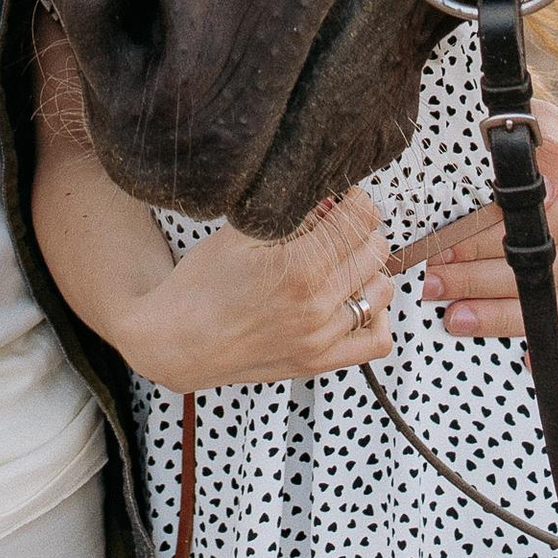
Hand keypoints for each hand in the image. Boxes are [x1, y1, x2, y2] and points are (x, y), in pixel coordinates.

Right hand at [120, 188, 394, 395]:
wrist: (176, 342)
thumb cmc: (201, 284)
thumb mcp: (241, 233)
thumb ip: (291, 212)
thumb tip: (330, 195)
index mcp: (298, 268)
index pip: (358, 219)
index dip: (355, 199)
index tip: (343, 194)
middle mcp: (317, 306)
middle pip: (375, 250)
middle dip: (361, 228)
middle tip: (337, 222)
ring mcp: (321, 339)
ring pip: (381, 290)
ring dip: (369, 267)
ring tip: (342, 257)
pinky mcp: (319, 362)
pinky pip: (377, 340)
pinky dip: (376, 315)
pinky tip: (353, 297)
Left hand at [398, 99, 557, 364]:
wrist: (550, 161)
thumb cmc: (534, 143)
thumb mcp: (537, 123)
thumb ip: (540, 141)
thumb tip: (542, 187)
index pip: (540, 228)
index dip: (487, 240)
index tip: (444, 247)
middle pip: (540, 273)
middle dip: (477, 280)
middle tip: (432, 284)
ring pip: (553, 310)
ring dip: (499, 317)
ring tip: (451, 317)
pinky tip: (518, 357)